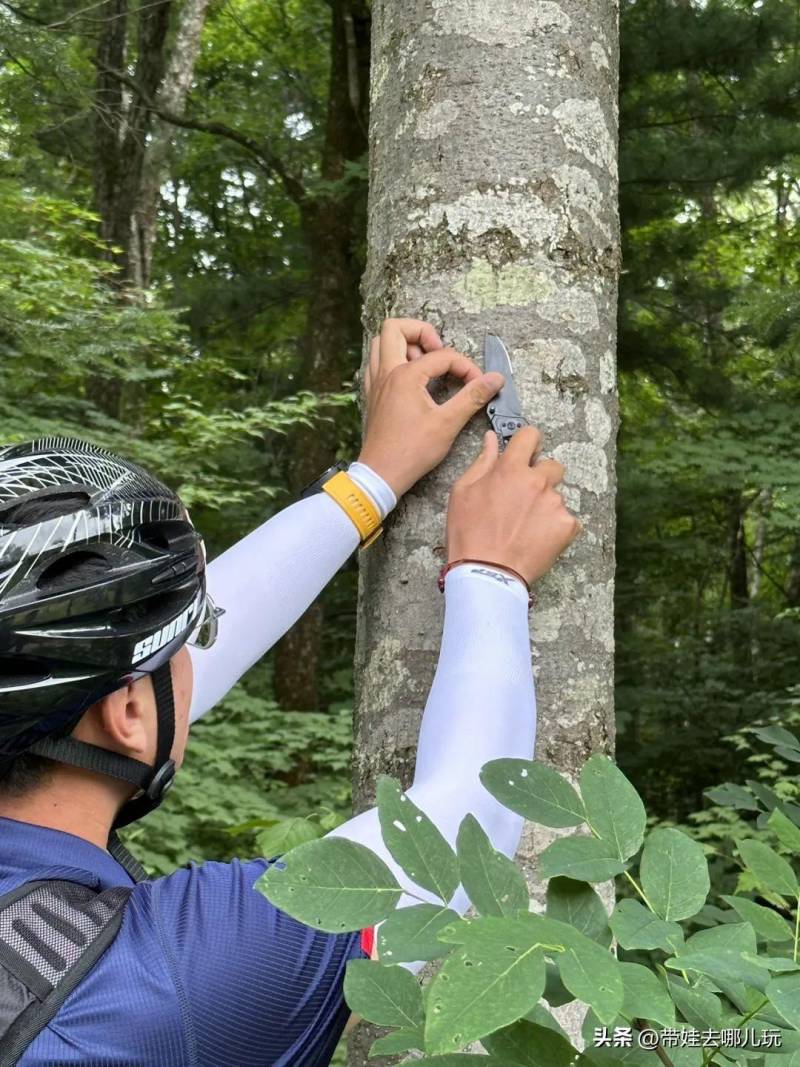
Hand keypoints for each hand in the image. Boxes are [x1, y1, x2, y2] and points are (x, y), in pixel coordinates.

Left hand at [357, 318, 504, 496]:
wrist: (381, 474)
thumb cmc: (411, 451)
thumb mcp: (448, 423)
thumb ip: (472, 397)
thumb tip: (495, 379)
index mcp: (405, 376)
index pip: (442, 355)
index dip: (465, 366)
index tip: (478, 383)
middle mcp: (386, 373)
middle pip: (395, 328)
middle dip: (421, 332)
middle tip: (438, 350)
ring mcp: (376, 383)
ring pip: (380, 344)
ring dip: (404, 344)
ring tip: (425, 362)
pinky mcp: (372, 395)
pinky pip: (377, 364)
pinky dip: (392, 361)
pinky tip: (410, 378)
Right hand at [446, 427, 579, 585]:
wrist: (487, 573)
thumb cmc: (469, 534)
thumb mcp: (463, 492)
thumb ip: (482, 462)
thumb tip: (492, 440)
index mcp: (511, 469)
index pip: (530, 435)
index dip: (527, 443)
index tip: (524, 454)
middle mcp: (537, 481)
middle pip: (552, 465)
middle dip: (541, 477)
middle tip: (524, 499)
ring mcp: (554, 504)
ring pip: (556, 495)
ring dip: (545, 505)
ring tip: (526, 526)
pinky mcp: (567, 526)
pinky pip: (566, 519)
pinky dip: (555, 527)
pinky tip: (536, 539)